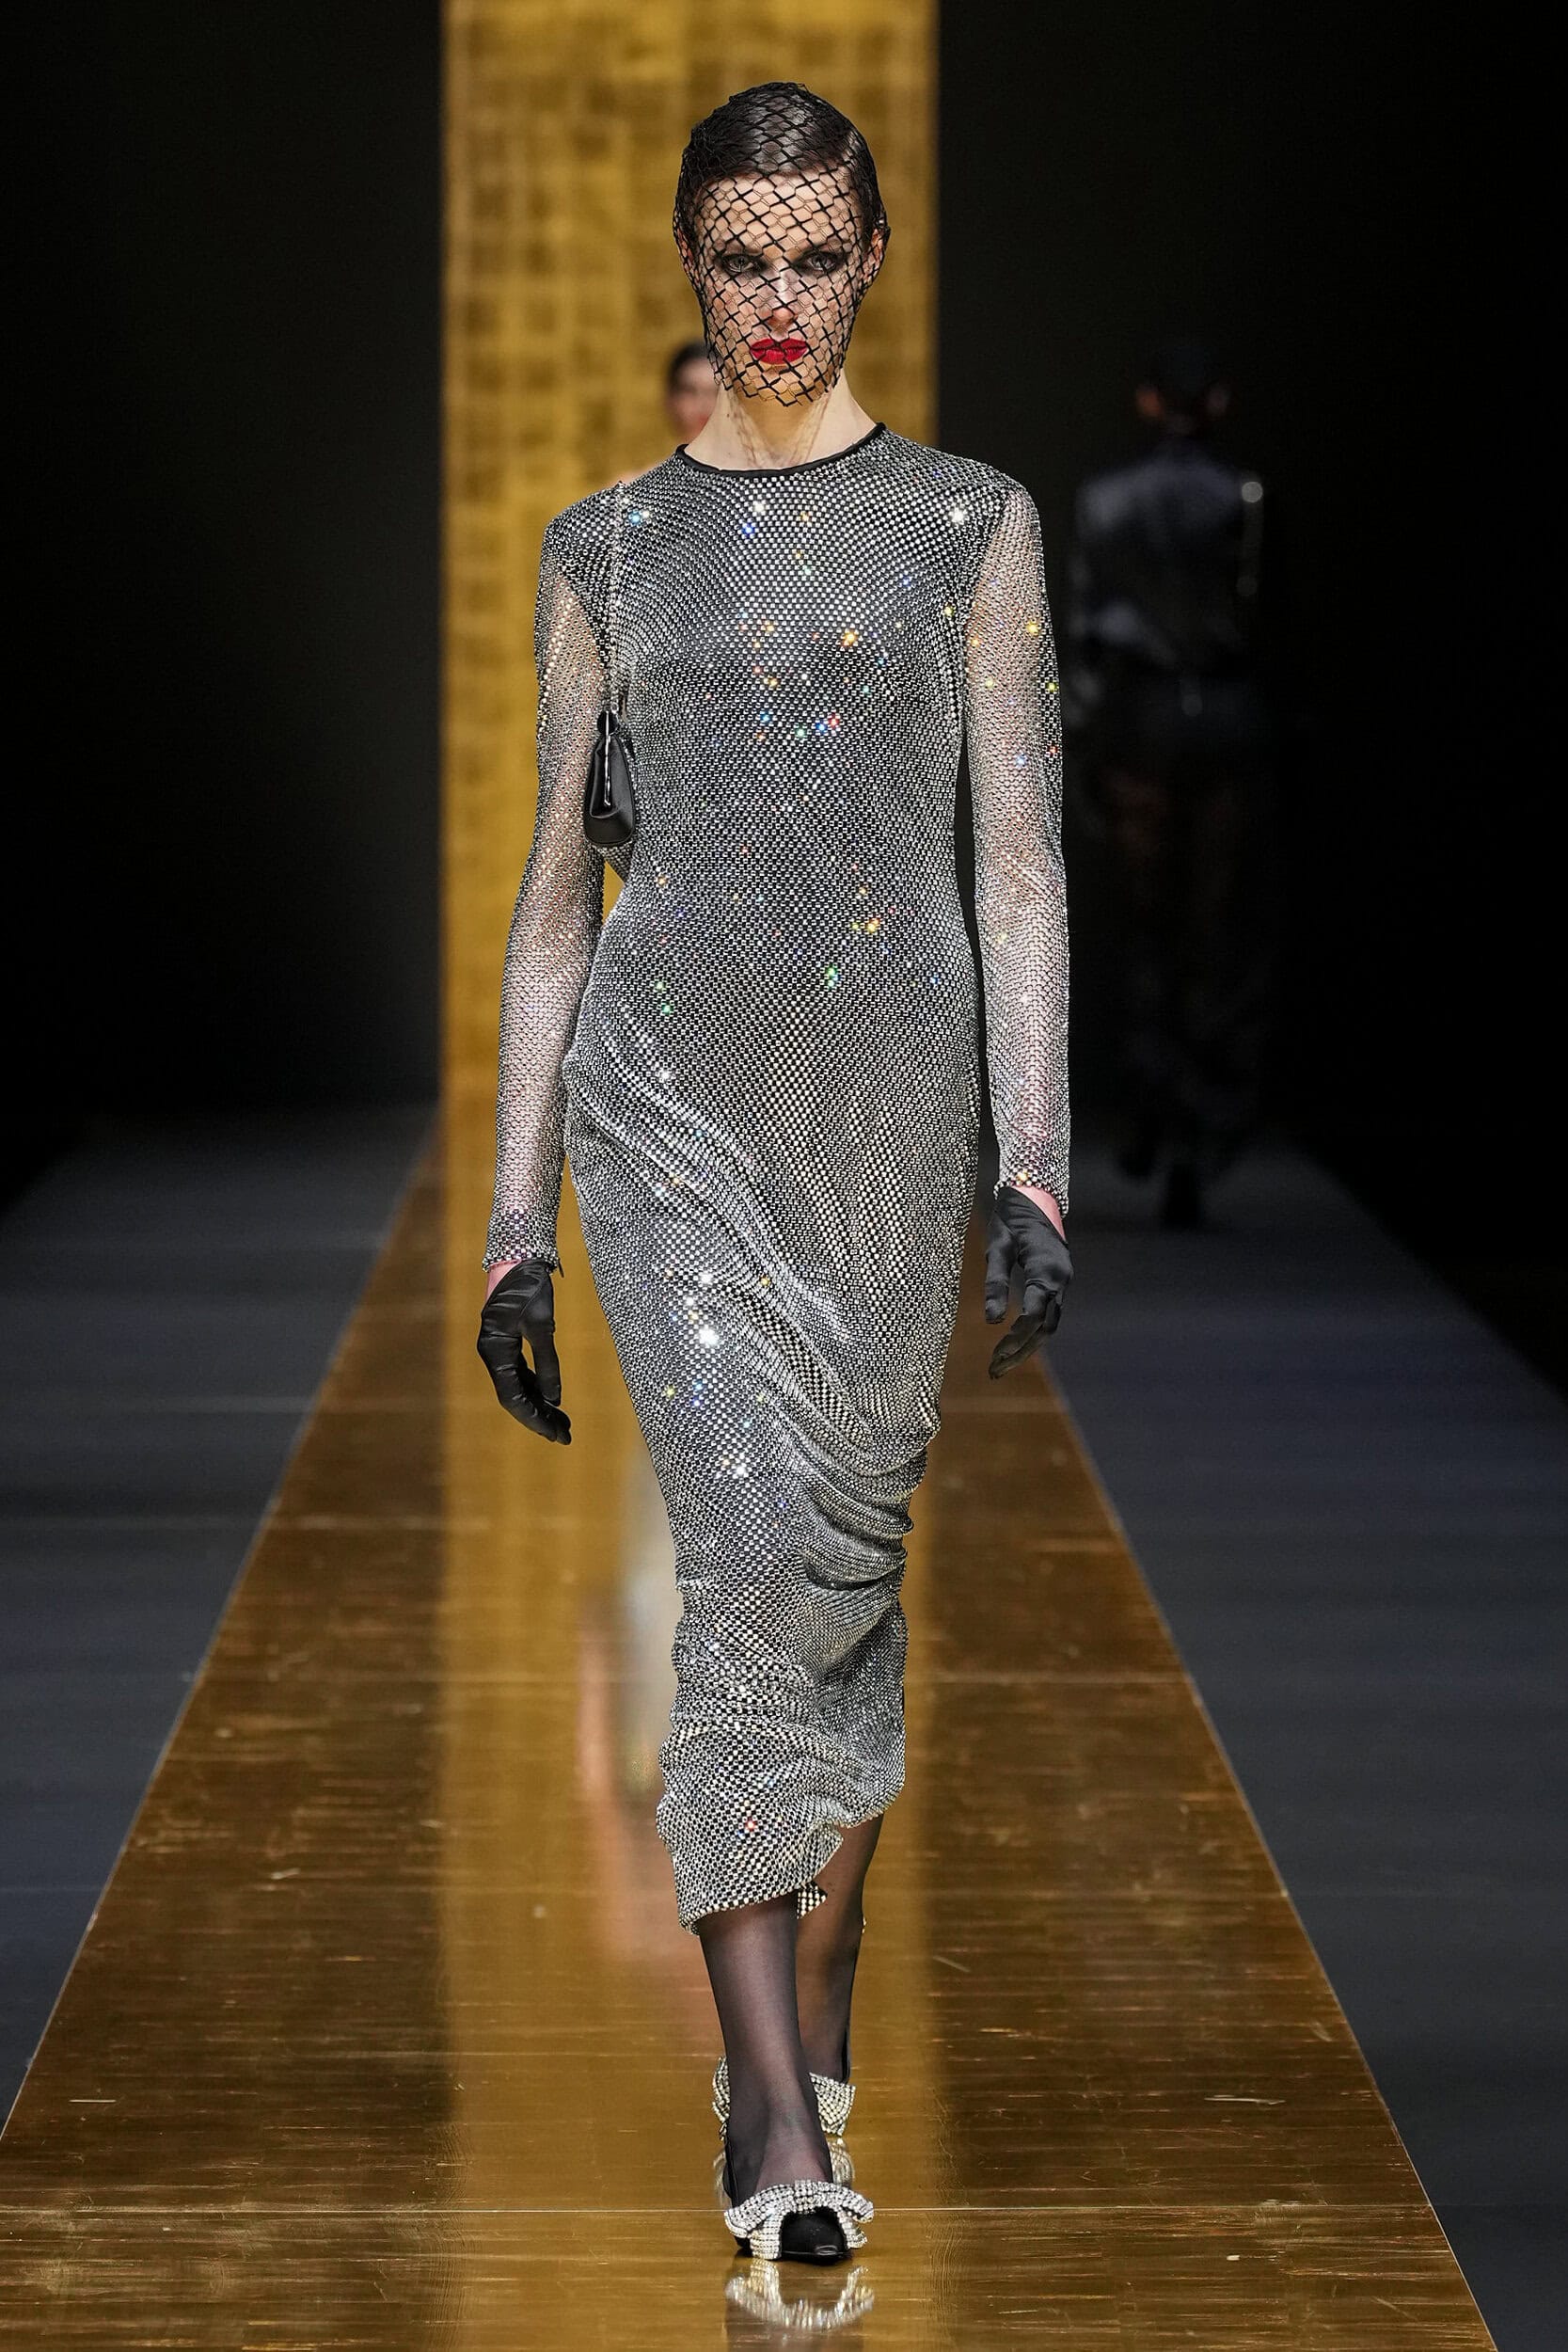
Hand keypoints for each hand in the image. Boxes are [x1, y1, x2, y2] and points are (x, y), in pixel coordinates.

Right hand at [476, 1258, 570, 1441]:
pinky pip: (518, 1371)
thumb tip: (555, 1398)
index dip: (535, 1418)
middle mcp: (492, 1352)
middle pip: (514, 1395)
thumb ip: (548, 1362)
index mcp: (495, 1351)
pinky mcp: (505, 1340)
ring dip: (538, 1403)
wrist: (518, 1254)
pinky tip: (550, 1396)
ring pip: (516, 1385)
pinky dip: (535, 1385)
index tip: (556, 1435)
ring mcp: (497, 1346)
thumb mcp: (542, 1326)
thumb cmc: (530, 1287)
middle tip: (565, 1434)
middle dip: (539, 1416)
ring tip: (562, 1420)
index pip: (513, 1397)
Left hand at [984, 1185, 1072, 1375]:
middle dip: (1021, 1351)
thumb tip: (991, 1320)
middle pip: (1046, 1328)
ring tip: (1002, 1363)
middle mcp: (1061, 1278)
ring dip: (1028, 1345)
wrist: (1034, 1193)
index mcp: (1046, 1269)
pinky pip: (1051, 1311)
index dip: (1016, 1338)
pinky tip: (1015, 1341)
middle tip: (995, 1371)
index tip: (995, 1355)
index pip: (1034, 1315)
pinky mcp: (1059, 1279)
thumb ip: (994, 1283)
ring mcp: (1063, 1279)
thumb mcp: (996, 1247)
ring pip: (1051, 1323)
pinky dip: (1034, 1330)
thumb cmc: (1010, 1218)